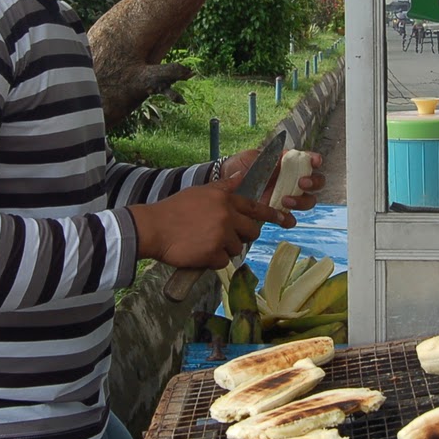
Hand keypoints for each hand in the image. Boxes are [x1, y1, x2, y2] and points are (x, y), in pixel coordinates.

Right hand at [131, 171, 293, 269]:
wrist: (153, 228)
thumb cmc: (174, 210)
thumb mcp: (200, 192)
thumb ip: (223, 187)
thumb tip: (239, 176)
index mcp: (224, 199)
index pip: (255, 207)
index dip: (271, 214)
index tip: (285, 219)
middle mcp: (226, 216)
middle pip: (252, 231)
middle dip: (242, 236)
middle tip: (224, 236)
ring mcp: (221, 235)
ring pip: (237, 249)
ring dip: (223, 249)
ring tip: (203, 242)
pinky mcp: (214, 254)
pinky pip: (222, 262)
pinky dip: (211, 261)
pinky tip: (198, 252)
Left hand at [219, 149, 325, 211]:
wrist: (225, 181)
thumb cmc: (241, 165)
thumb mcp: (255, 157)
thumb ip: (270, 158)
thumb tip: (283, 159)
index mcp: (289, 164)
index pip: (309, 161)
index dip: (316, 160)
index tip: (315, 161)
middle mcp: (292, 180)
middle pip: (316, 183)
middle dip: (313, 183)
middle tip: (302, 182)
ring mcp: (286, 196)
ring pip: (307, 201)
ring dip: (302, 201)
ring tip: (286, 200)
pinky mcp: (277, 212)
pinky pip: (289, 218)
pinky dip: (288, 219)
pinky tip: (283, 218)